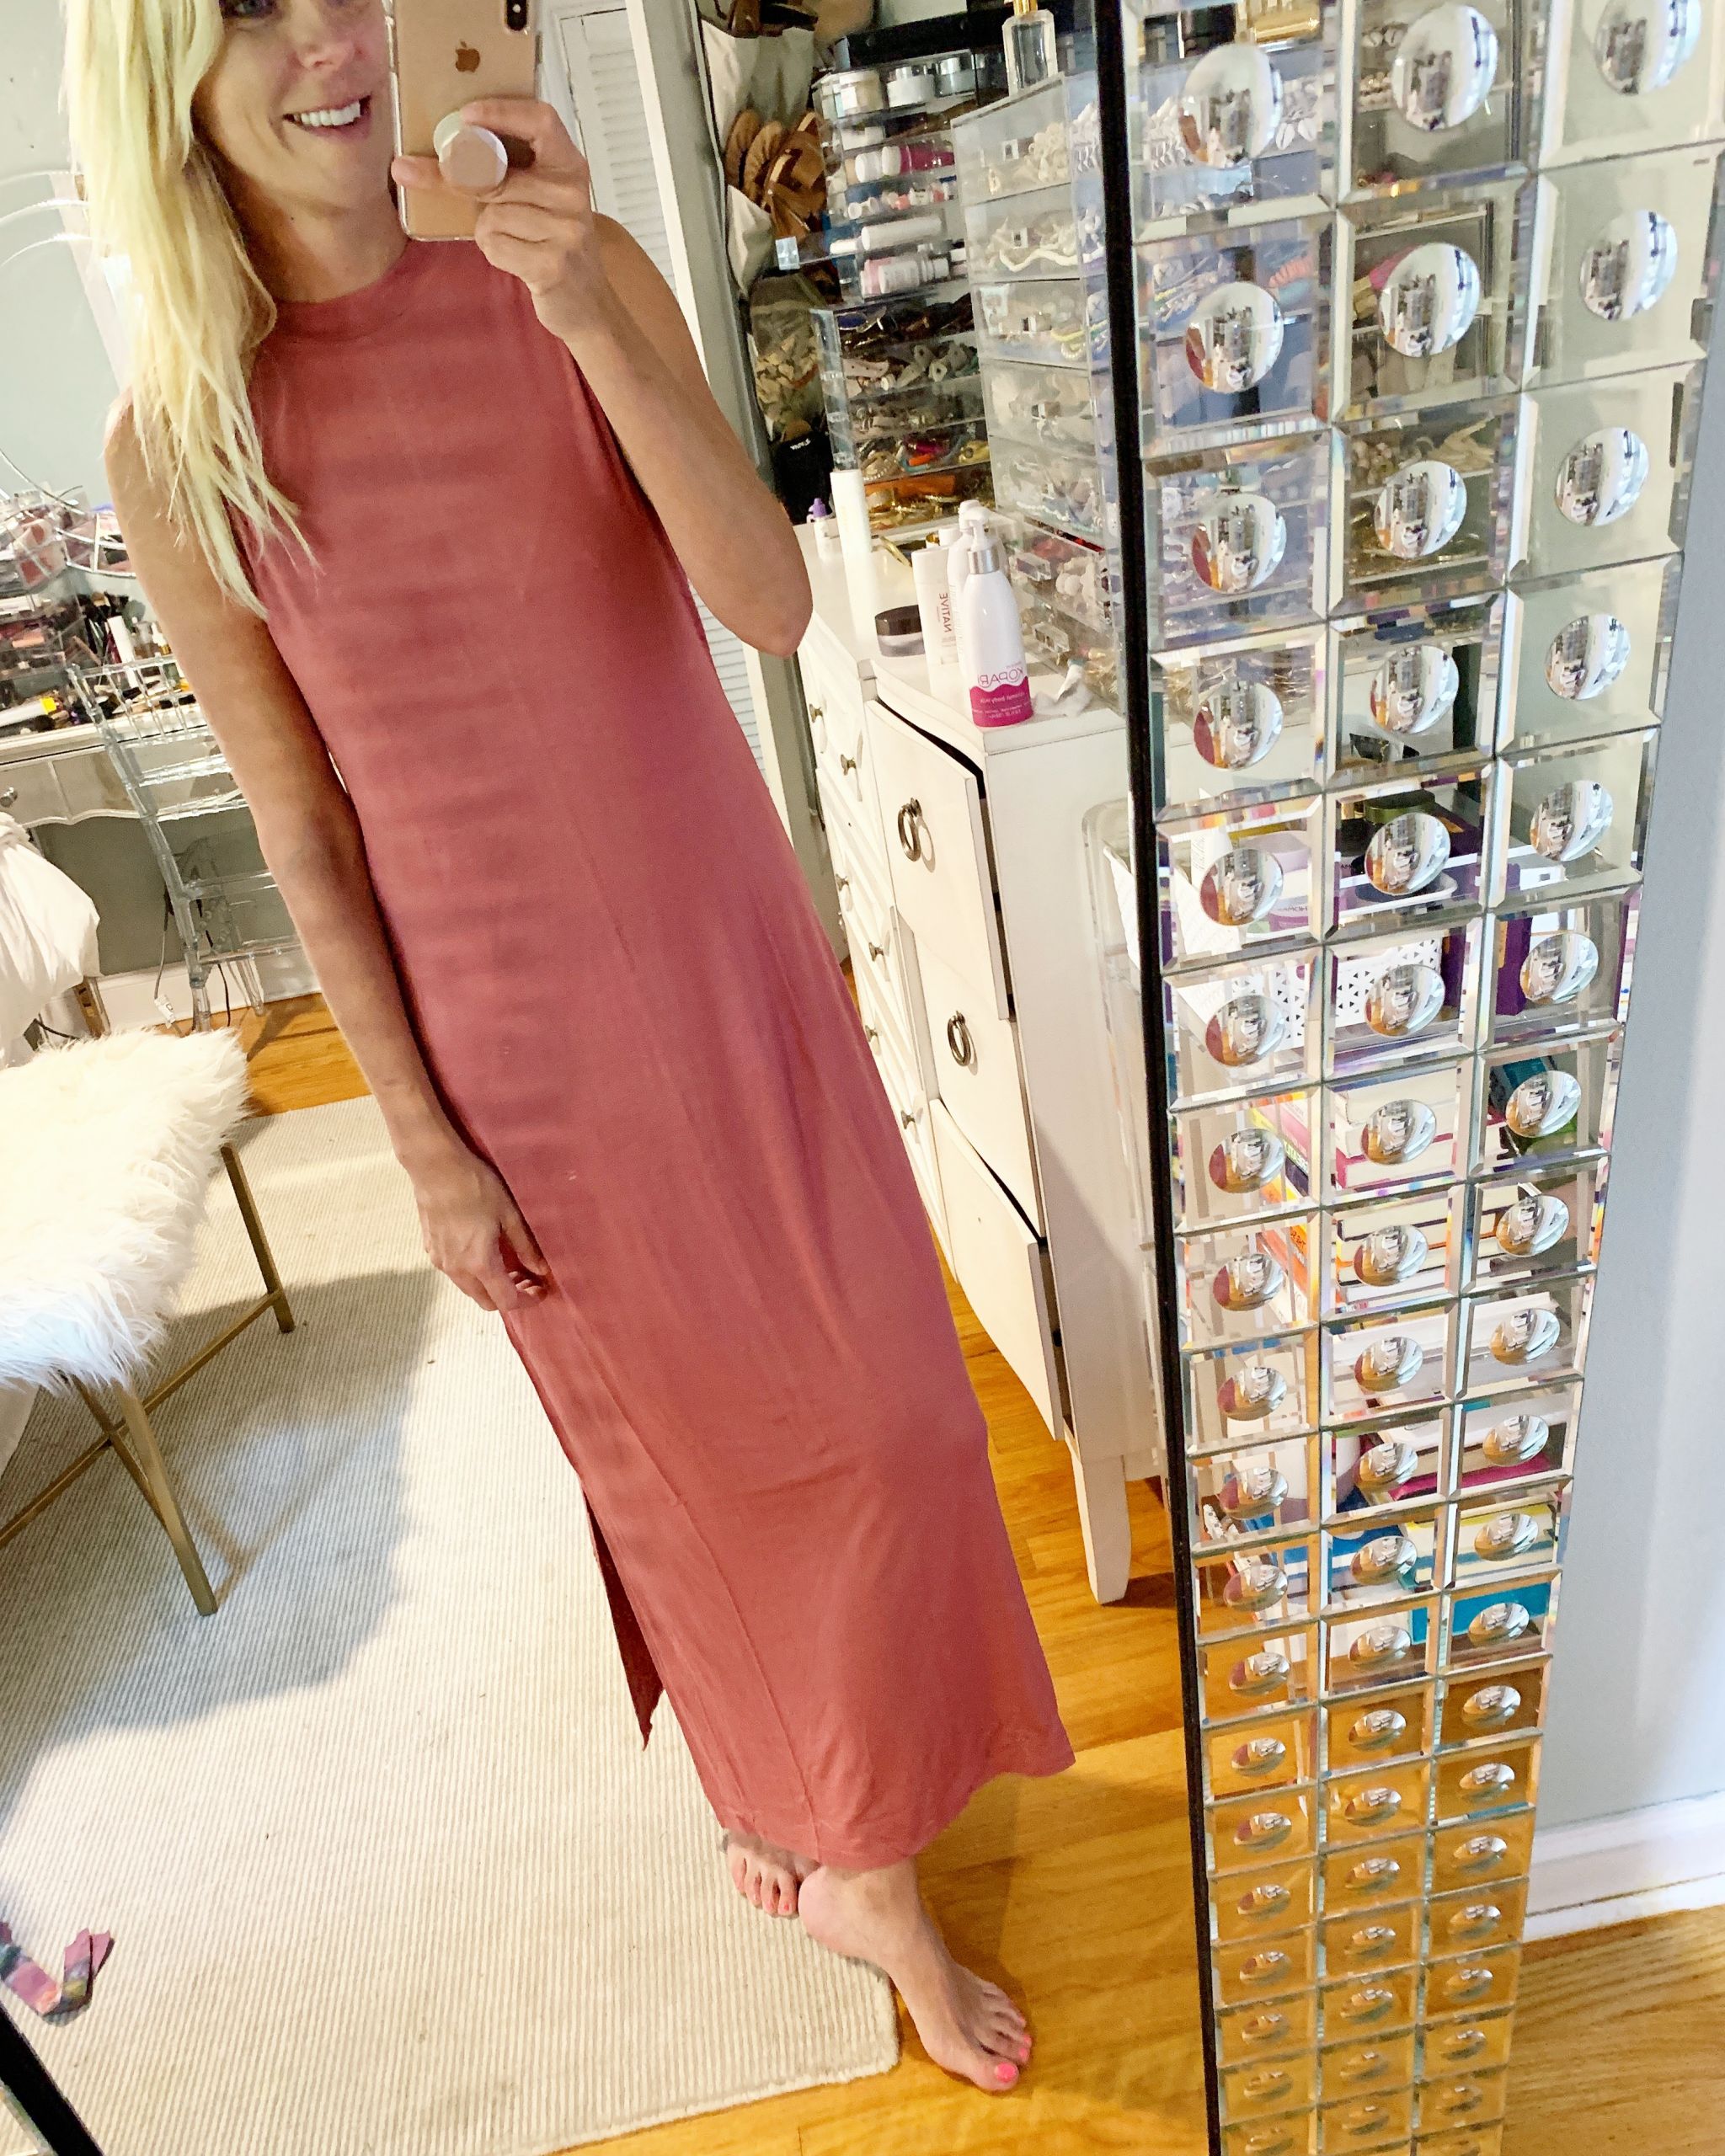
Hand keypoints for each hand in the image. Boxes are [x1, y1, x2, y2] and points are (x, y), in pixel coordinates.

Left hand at [391, 98, 615, 347]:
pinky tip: (516, 259)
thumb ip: (505, 173)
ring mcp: (567, 230)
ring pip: (492, 213)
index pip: (540, 121)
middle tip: (412, 170)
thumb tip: (435, 157)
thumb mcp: (539, 198)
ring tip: (513, 240)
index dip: (502, 112)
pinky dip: (494, 252)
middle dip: (455, 176)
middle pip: (496, 173)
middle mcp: (573, 193)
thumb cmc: (552, 244)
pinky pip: (496, 244)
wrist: (587, 302)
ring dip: (486, 229)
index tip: (465, 115)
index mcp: (570, 166)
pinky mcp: (553, 264)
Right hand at [402, 1132, 551, 1313]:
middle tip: (526, 1277)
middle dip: (508, 1296)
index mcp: (480, 1263)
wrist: (435, 1167)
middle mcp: (457, 1269)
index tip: (540, 1289)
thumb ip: (525, 1246)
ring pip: (469, 1288)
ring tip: (507, 1264)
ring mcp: (440, 1261)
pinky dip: (473, 1273)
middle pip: (486, 1301)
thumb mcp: (509, 1214)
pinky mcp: (430, 1250)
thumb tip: (541, 1269)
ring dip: (489, 1285)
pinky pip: (455, 1273)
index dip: (527, 1301)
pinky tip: (483, 1251)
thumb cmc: (475, 1186)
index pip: (506, 1301)